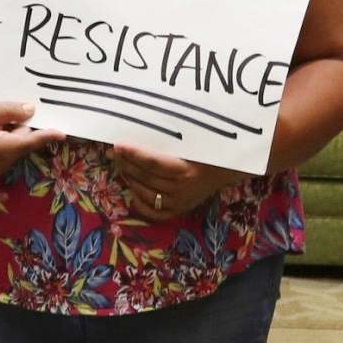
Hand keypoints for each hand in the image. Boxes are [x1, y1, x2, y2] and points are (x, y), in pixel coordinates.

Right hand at [0, 101, 63, 176]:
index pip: (27, 142)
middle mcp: (0, 163)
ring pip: (19, 144)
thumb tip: (31, 110)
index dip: (46, 136)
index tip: (63, 133)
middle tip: (1, 114)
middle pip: (25, 141)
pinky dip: (8, 137)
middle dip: (21, 126)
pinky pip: (12, 148)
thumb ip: (7, 111)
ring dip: (13, 131)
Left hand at [106, 143, 241, 216]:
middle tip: (114, 152)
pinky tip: (132, 189)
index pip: (153, 163)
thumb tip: (142, 130)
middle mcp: (181, 189)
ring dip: (129, 178)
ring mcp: (179, 202)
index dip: (133, 154)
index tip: (118, 145)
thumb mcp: (193, 143)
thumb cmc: (209, 150)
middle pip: (146, 177)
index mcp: (186, 171)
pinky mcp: (179, 210)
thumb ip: (169, 140)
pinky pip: (154, 212)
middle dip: (126, 163)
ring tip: (121, 165)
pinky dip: (139, 202)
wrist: (227, 169)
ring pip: (145, 192)